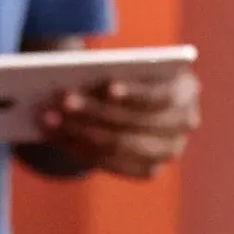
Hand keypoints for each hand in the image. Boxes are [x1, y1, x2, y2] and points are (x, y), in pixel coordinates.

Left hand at [36, 71, 200, 179]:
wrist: (138, 101)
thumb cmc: (129, 72)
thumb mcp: (126, 64)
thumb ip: (110, 68)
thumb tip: (70, 76)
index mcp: (185, 89)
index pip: (161, 96)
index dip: (135, 94)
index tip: (108, 87)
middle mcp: (184, 123)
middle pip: (136, 123)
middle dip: (95, 112)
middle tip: (61, 100)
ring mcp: (168, 150)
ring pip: (121, 146)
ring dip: (79, 132)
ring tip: (48, 117)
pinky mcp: (149, 169)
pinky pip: (112, 164)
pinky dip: (80, 149)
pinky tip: (56, 136)